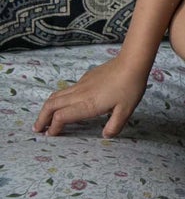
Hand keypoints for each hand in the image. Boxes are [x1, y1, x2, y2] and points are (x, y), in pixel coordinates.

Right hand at [34, 57, 148, 137]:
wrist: (132, 62)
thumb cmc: (130, 86)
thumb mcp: (126, 110)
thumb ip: (114, 125)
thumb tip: (105, 136)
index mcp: (87, 104)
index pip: (61, 117)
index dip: (54, 127)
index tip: (50, 135)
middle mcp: (80, 94)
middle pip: (52, 105)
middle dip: (42, 118)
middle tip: (37, 129)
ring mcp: (81, 84)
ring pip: (56, 95)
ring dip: (47, 108)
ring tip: (44, 118)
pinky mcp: (86, 77)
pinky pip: (66, 89)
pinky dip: (58, 99)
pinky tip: (64, 103)